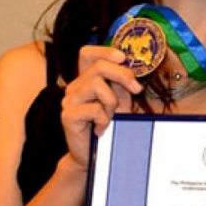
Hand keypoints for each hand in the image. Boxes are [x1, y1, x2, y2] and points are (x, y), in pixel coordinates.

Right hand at [61, 45, 141, 169]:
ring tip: (111, 116)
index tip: (123, 58)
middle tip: (136, 89)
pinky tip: (102, 129)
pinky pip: (93, 108)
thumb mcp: (120, 100)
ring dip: (112, 101)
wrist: (94, 155)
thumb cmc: (109, 126)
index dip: (105, 50)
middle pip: (98, 66)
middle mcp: (75, 87)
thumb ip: (122, 84)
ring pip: (96, 85)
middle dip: (122, 75)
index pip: (87, 53)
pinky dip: (104, 119)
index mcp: (86, 80)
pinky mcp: (68, 116)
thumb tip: (131, 67)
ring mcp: (69, 101)